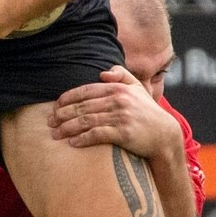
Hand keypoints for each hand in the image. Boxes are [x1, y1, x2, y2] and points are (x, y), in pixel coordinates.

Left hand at [48, 67, 179, 157]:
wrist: (165, 135)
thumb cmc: (147, 112)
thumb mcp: (137, 88)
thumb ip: (121, 75)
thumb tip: (102, 73)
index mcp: (118, 89)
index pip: (86, 91)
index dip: (67, 98)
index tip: (55, 106)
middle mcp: (118, 101)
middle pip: (82, 107)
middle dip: (63, 114)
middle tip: (50, 122)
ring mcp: (121, 117)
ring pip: (86, 121)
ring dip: (68, 128)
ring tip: (56, 134)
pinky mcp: (124, 134)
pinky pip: (98, 135)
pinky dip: (83, 138)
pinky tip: (73, 143)